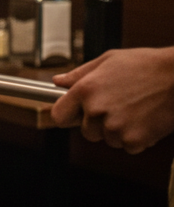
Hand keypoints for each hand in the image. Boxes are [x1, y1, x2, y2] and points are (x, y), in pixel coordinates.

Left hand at [50, 46, 173, 153]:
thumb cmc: (147, 65)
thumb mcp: (108, 60)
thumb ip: (79, 74)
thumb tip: (59, 81)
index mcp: (85, 90)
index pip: (59, 116)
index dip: (67, 115)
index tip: (75, 114)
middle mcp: (96, 110)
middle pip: (86, 131)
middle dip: (98, 123)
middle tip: (119, 106)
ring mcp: (115, 127)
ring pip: (108, 139)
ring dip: (118, 130)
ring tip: (135, 109)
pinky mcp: (134, 140)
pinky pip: (127, 146)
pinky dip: (136, 138)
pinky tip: (145, 119)